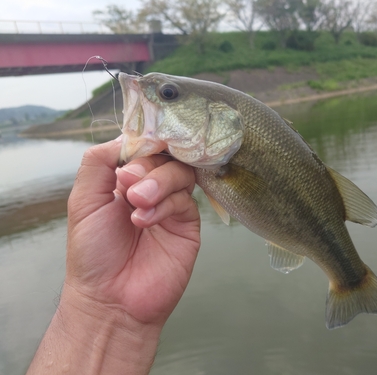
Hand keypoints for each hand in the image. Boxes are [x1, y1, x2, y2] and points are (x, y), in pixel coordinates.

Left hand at [65, 136, 200, 324]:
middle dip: (147, 166)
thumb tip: (127, 138)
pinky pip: (185, 201)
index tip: (135, 151)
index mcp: (126, 181)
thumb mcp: (83, 200)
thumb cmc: (93, 252)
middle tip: (127, 184)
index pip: (143, 148)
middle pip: (165, 157)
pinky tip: (145, 220)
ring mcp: (171, 206)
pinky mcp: (187, 224)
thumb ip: (98, 162)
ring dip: (157, 183)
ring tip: (136, 204)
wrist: (110, 298)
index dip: (142, 144)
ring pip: (180, 173)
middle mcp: (151, 189)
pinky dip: (165, 205)